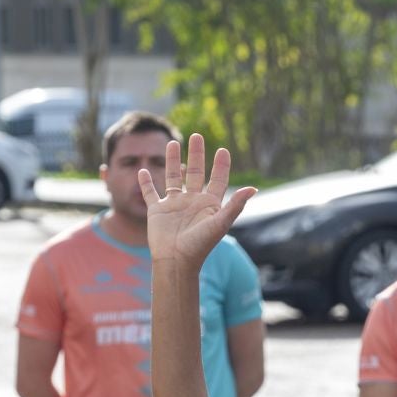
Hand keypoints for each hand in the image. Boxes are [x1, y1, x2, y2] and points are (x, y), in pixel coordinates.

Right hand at [138, 133, 256, 268]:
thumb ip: (235, 205)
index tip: (223, 150)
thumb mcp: (220, 223)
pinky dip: (146, 182)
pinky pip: (150, 193)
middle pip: (194, 173)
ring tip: (172, 143)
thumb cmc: (200, 245)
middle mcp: (192, 202)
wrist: (176, 261)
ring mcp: (174, 205)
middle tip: (197, 136)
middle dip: (196, 155)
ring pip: (172, 177)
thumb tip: (253, 188)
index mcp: (209, 204)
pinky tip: (143, 170)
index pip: (216, 180)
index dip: (220, 166)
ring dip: (171, 161)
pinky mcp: (157, 210)